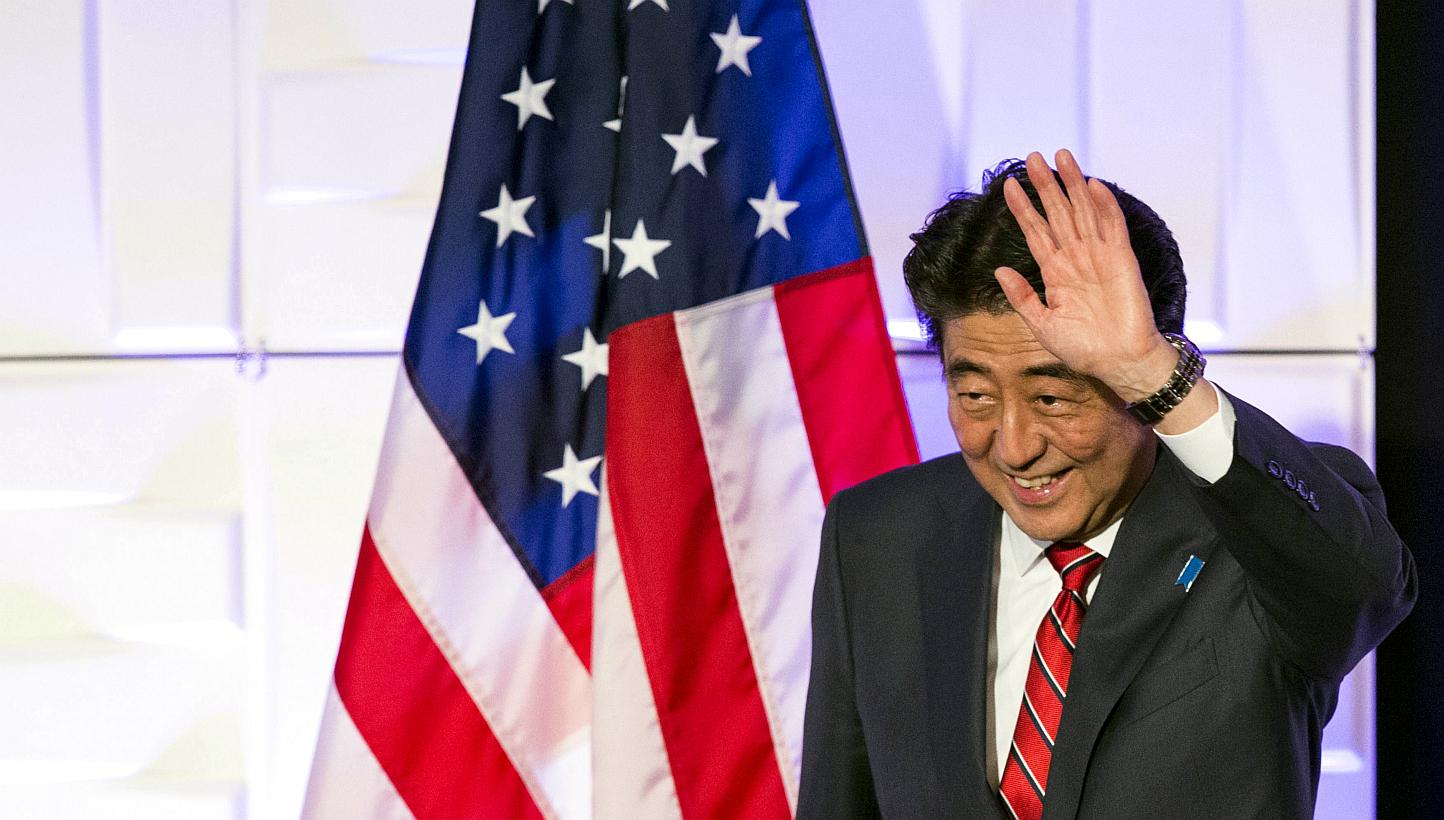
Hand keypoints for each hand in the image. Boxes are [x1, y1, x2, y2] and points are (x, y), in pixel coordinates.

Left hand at [994, 150, 1177, 402]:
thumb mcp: (1042, 324)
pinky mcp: (1122, 260)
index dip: (1023, 208)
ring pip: (1083, 212)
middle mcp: (1076, 258)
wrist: (1118, 363)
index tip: (1009, 185)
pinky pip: (1112, 227)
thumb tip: (999, 270)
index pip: (1036, 232)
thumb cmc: (1082, 349)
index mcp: (1055, 272)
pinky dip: (1103, 205)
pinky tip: (1092, 184)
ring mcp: (1099, 256)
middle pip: (1058, 213)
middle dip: (1045, 185)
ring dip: (1072, 184)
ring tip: (1060, 156)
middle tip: (1033, 157)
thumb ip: (1022, 297)